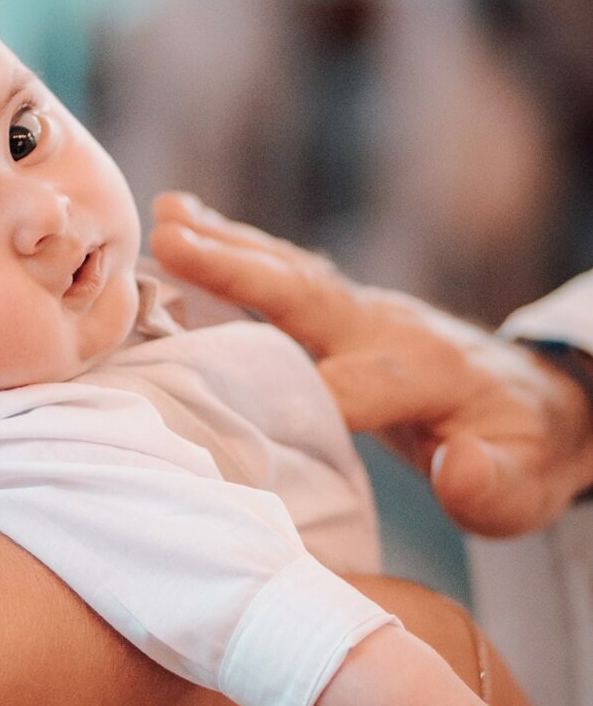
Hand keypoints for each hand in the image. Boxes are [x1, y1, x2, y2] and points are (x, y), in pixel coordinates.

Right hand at [150, 194, 592, 537]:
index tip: (219, 405)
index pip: (351, 383)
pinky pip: (285, 274)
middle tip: (171, 241)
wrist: (542, 403)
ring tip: (164, 217)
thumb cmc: (526, 454)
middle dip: (238, 271)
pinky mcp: (346, 310)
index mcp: (428, 372)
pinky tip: (183, 221)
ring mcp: (365, 310)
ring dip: (225, 245)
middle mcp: (388, 326)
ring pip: (289, 272)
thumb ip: (491, 483)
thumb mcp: (525, 488)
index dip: (293, 394)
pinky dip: (234, 247)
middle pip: (306, 295)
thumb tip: (455, 467)